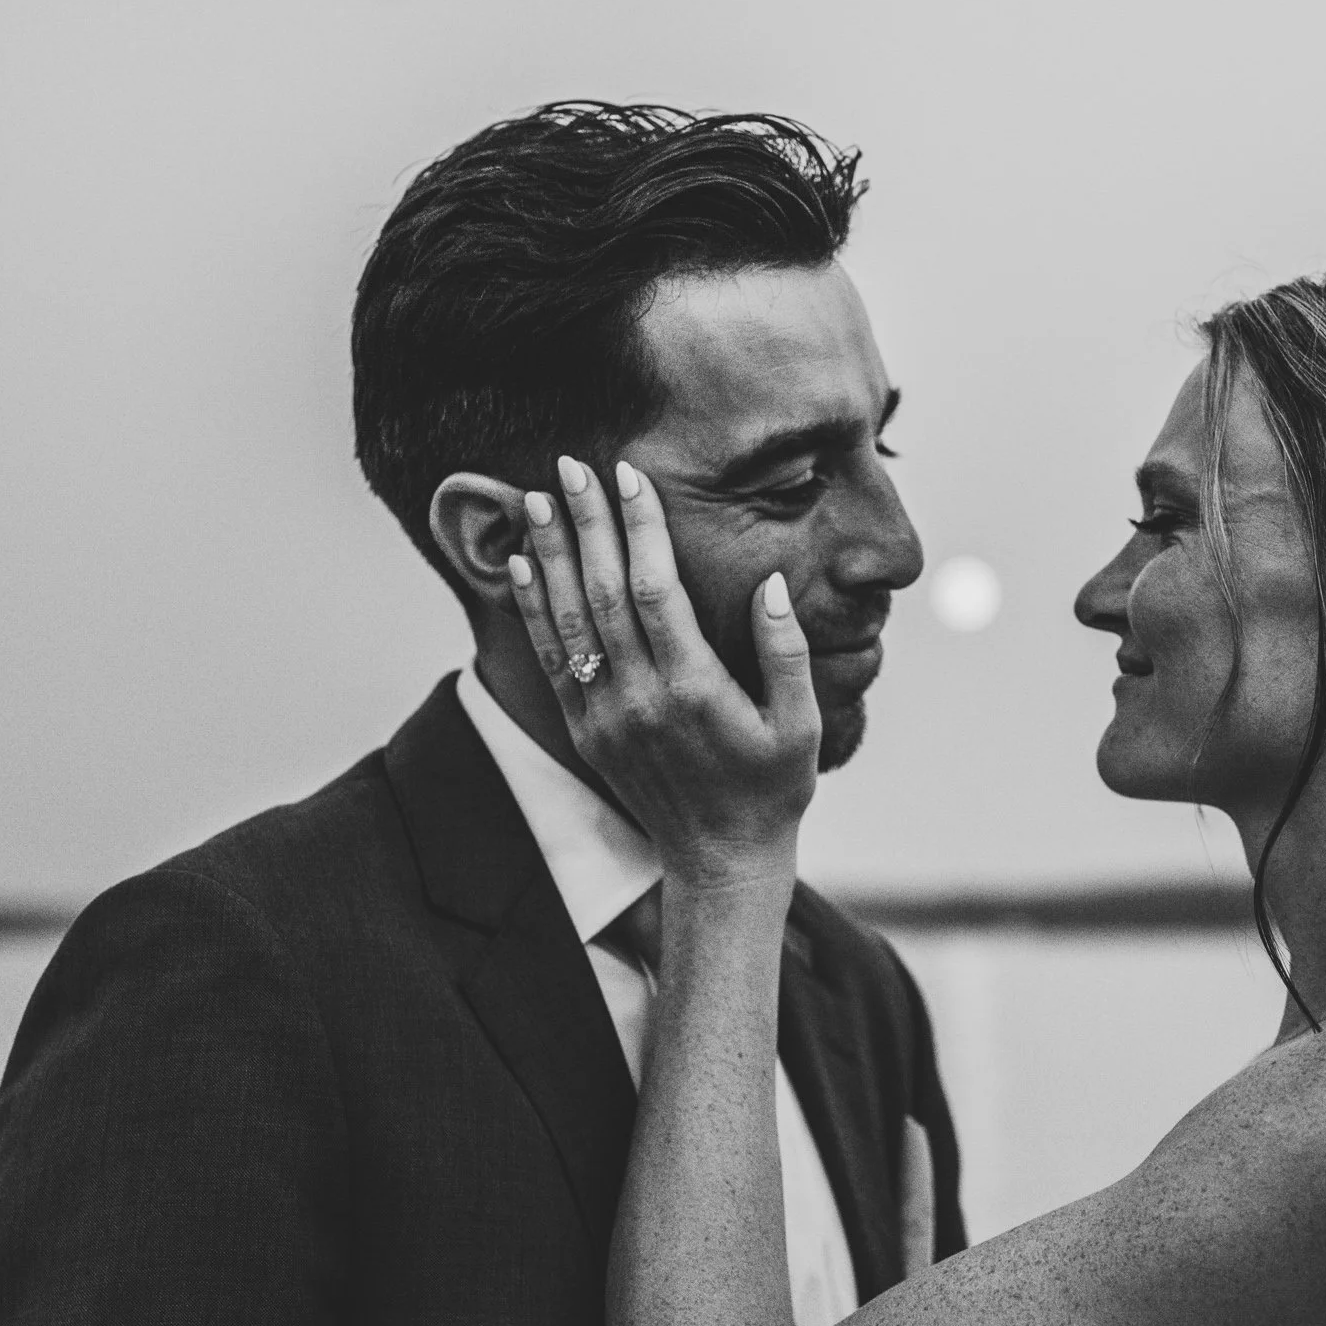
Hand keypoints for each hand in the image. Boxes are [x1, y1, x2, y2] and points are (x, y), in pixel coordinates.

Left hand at [509, 455, 818, 886]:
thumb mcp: (802, 725)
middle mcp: (640, 700)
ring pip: (568, 620)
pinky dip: (534, 608)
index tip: (629, 477)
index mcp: (694, 691)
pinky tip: (524, 565)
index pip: (654, 589)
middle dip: (586, 523)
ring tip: (534, 498)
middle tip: (570, 466)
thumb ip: (785, 652)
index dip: (638, 528)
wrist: (720, 860)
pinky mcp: (585, 731)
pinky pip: (553, 658)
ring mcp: (605, 716)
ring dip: (550, 554)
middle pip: (601, 592)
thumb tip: (773, 585)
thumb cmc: (771, 789)